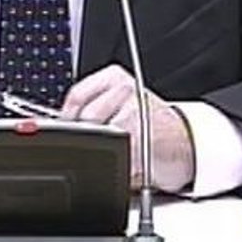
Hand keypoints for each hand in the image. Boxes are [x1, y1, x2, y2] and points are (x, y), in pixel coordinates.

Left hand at [61, 64, 194, 193]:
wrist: (183, 141)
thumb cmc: (147, 125)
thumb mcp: (118, 105)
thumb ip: (90, 108)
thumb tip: (57, 126)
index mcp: (114, 77)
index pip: (77, 95)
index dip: (66, 118)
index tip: (64, 131)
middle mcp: (126, 89)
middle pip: (86, 119)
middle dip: (86, 137)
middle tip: (98, 145)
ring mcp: (135, 112)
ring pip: (99, 137)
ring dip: (104, 151)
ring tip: (120, 150)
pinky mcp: (141, 138)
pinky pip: (116, 154)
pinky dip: (119, 164)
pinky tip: (131, 159)